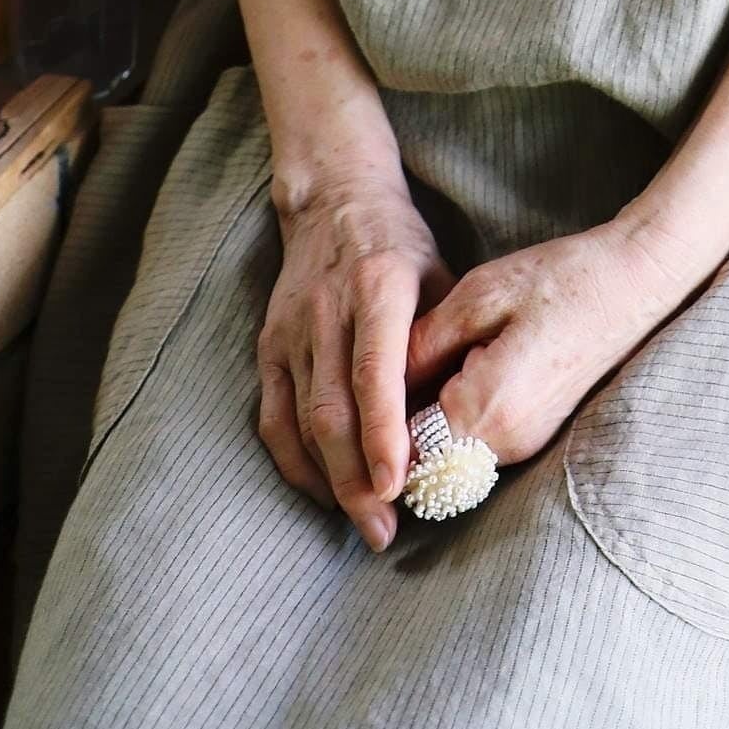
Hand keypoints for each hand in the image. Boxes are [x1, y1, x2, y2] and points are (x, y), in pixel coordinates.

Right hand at [257, 171, 456, 550]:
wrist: (333, 197)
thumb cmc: (400, 245)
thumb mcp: (439, 275)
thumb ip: (444, 340)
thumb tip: (459, 417)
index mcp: (378, 286)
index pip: (375, 373)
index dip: (383, 435)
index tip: (397, 487)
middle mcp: (328, 312)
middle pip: (333, 411)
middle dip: (357, 481)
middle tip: (384, 531)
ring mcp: (291, 330)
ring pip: (302, 421)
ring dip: (330, 481)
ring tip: (364, 523)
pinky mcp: (269, 345)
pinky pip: (273, 416)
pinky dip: (294, 461)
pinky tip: (322, 492)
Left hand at [403, 221, 694, 469]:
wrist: (633, 282)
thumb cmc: (558, 279)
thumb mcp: (477, 297)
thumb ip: (422, 345)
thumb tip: (378, 381)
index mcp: (486, 409)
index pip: (404, 446)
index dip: (376, 422)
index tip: (357, 390)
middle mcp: (506, 444)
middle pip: (424, 456)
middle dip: (398, 424)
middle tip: (385, 373)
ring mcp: (524, 444)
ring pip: (448, 451)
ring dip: (426, 420)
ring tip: (423, 363)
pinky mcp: (534, 434)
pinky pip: (474, 440)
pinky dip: (453, 417)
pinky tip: (456, 368)